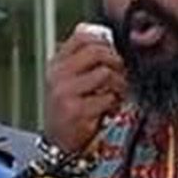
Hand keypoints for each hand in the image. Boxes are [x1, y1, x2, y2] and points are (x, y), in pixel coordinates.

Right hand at [43, 25, 126, 153]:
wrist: (58, 141)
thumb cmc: (68, 110)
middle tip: (121, 73)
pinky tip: (109, 108)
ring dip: (118, 84)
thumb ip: (82, 59)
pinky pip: (107, 97)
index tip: (113, 53)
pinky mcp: (76, 110)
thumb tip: (103, 36)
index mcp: (56, 64)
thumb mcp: (68, 81)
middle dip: (116, 61)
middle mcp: (58, 76)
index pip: (81, 37)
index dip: (104, 42)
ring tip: (116, 93)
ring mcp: (65, 92)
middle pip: (97, 52)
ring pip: (105, 73)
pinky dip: (114, 103)